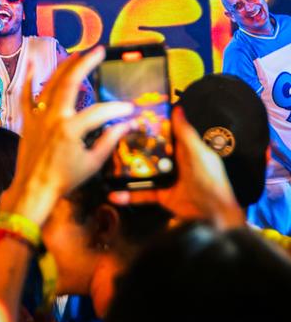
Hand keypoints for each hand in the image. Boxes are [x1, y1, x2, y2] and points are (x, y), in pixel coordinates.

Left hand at [0, 47, 133, 225]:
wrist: (33, 190)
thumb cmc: (64, 180)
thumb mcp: (92, 163)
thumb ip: (109, 141)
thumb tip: (126, 125)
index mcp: (71, 129)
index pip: (100, 112)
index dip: (117, 109)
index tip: (130, 109)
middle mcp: (54, 117)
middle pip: (71, 83)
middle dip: (86, 64)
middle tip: (98, 51)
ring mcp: (38, 117)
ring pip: (50, 84)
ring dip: (63, 66)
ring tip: (76, 54)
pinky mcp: (27, 121)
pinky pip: (25, 96)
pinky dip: (28, 79)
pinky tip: (31, 63)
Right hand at [108, 106, 245, 228]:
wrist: (214, 213)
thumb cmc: (209, 179)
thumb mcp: (198, 153)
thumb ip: (185, 133)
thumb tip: (177, 108)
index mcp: (184, 149)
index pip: (165, 134)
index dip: (150, 126)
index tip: (131, 118)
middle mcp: (173, 162)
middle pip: (150, 152)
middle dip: (133, 147)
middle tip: (112, 139)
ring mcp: (166, 179)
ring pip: (143, 171)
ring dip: (127, 171)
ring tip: (108, 164)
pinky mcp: (161, 195)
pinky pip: (142, 194)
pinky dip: (128, 196)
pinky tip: (114, 195)